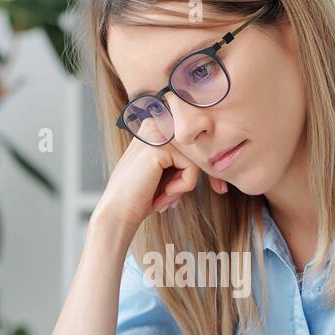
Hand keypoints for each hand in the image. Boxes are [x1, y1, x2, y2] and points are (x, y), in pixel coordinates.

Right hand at [94, 135, 228, 233]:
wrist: (118, 211)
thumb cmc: (141, 195)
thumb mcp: (167, 171)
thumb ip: (185, 158)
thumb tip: (216, 156)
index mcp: (155, 125)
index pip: (191, 143)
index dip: (197, 168)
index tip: (206, 189)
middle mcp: (155, 123)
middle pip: (196, 150)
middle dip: (189, 178)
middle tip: (169, 198)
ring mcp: (156, 133)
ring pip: (195, 160)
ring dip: (184, 185)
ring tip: (164, 197)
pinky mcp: (159, 148)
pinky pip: (191, 169)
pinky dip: (182, 187)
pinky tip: (162, 195)